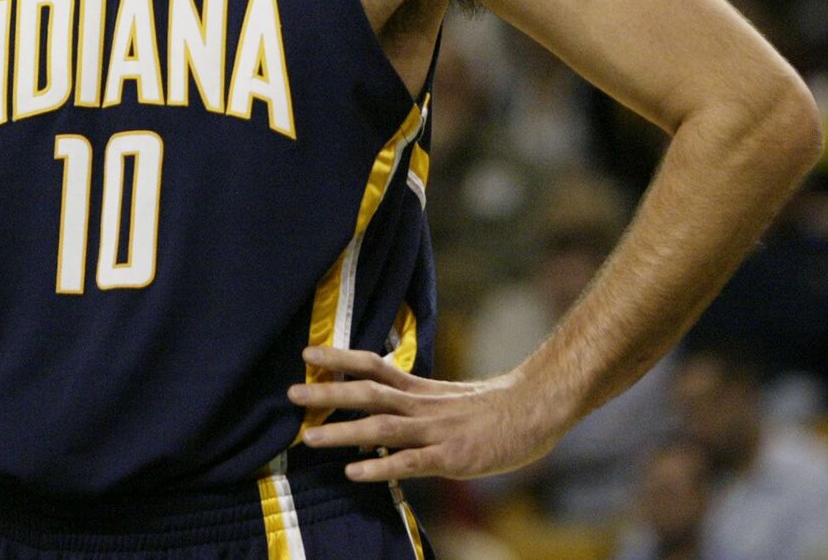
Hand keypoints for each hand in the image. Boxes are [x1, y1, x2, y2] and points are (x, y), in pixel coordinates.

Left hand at [286, 346, 570, 482]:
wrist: (537, 409)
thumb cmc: (496, 407)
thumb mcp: (450, 397)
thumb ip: (418, 401)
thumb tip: (389, 401)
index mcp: (421, 389)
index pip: (373, 367)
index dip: (339, 360)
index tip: (307, 355)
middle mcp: (422, 405)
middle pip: (367, 393)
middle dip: (327, 394)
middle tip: (291, 392)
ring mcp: (435, 431)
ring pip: (382, 428)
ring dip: (342, 433)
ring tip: (307, 439)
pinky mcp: (450, 458)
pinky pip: (410, 462)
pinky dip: (380, 466)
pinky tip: (355, 474)